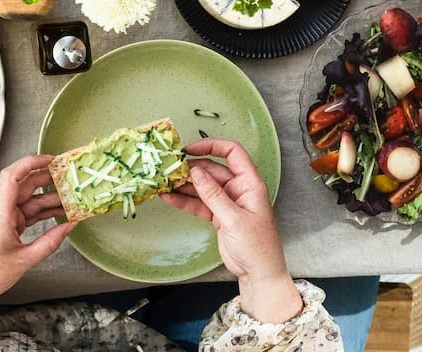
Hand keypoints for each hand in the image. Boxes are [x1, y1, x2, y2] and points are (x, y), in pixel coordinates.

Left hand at [0, 155, 74, 327]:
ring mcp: (2, 216)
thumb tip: (70, 226)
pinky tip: (60, 212)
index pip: (12, 177)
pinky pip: (26, 212)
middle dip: (48, 179)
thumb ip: (50, 242)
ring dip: (49, 198)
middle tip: (71, 179)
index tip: (51, 160)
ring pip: (29, 200)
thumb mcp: (24, 260)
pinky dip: (42, 212)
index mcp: (0, 213)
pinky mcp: (5, 224)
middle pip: (25, 186)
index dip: (30, 163)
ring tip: (73, 198)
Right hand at [161, 138, 301, 323]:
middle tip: (168, 169)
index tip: (190, 149)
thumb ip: (213, 194)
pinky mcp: (217, 215)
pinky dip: (184, 200)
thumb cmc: (257, 247)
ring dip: (183, 185)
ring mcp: (226, 202)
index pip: (232, 153)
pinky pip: (198, 203)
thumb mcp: (234, 219)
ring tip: (163, 182)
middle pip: (211, 170)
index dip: (211, 146)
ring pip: (202, 186)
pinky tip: (168, 197)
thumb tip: (195, 171)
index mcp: (249, 184)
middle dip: (190, 169)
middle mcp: (238, 189)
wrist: (259, 274)